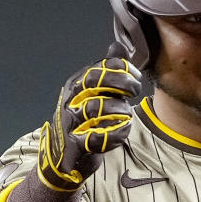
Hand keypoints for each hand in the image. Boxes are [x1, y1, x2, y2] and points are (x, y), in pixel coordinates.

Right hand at [36, 43, 141, 191]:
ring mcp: (71, 122)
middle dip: (121, 83)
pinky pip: (98, 137)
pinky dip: (116, 134)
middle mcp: (71, 99)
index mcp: (77, 84)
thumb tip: (118, 46)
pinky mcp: (76, 145)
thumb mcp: (95, 92)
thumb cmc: (84, 120)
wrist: (64, 155)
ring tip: (126, 116)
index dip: (123, 69)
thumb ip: (108, 70)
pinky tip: (122, 131)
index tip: (136, 77)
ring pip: (97, 108)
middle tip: (134, 92)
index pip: (100, 67)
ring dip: (120, 111)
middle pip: (95, 81)